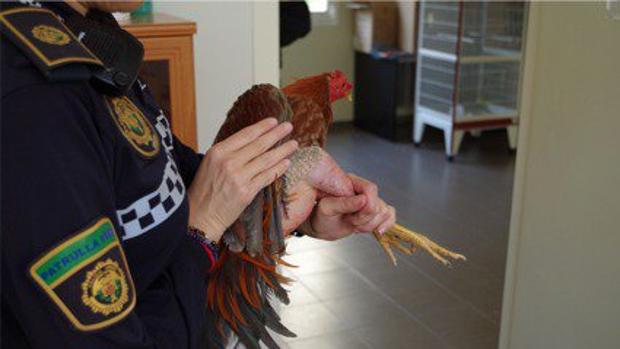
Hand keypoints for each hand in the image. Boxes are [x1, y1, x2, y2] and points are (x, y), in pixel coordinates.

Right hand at [188, 118, 297, 242]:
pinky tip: (286, 162)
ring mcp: (239, 177)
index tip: (273, 121)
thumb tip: (250, 142)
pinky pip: (267, 176)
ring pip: (266, 160)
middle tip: (288, 126)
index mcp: (218, 152)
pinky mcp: (247, 192)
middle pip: (259, 145)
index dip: (262, 127)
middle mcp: (229, 162)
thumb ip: (228, 152)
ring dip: (282, 151)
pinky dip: (278, 169)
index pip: (245, 135)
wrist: (200, 216)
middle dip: (276, 134)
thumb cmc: (204, 191)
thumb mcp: (210, 164)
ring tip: (294, 144)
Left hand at [308, 174, 395, 240]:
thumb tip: (363, 199)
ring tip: (355, 226)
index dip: (367, 206)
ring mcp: (369, 201)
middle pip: (378, 204)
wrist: (321, 226)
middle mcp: (362, 190)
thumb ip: (344, 203)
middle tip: (350, 222)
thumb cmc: (320, 215)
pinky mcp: (374, 212)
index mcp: (351, 182)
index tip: (353, 218)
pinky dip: (386, 224)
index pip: (370, 189)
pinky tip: (377, 231)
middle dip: (365, 219)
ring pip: (384, 212)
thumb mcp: (328, 209)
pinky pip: (390, 215)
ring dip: (370, 224)